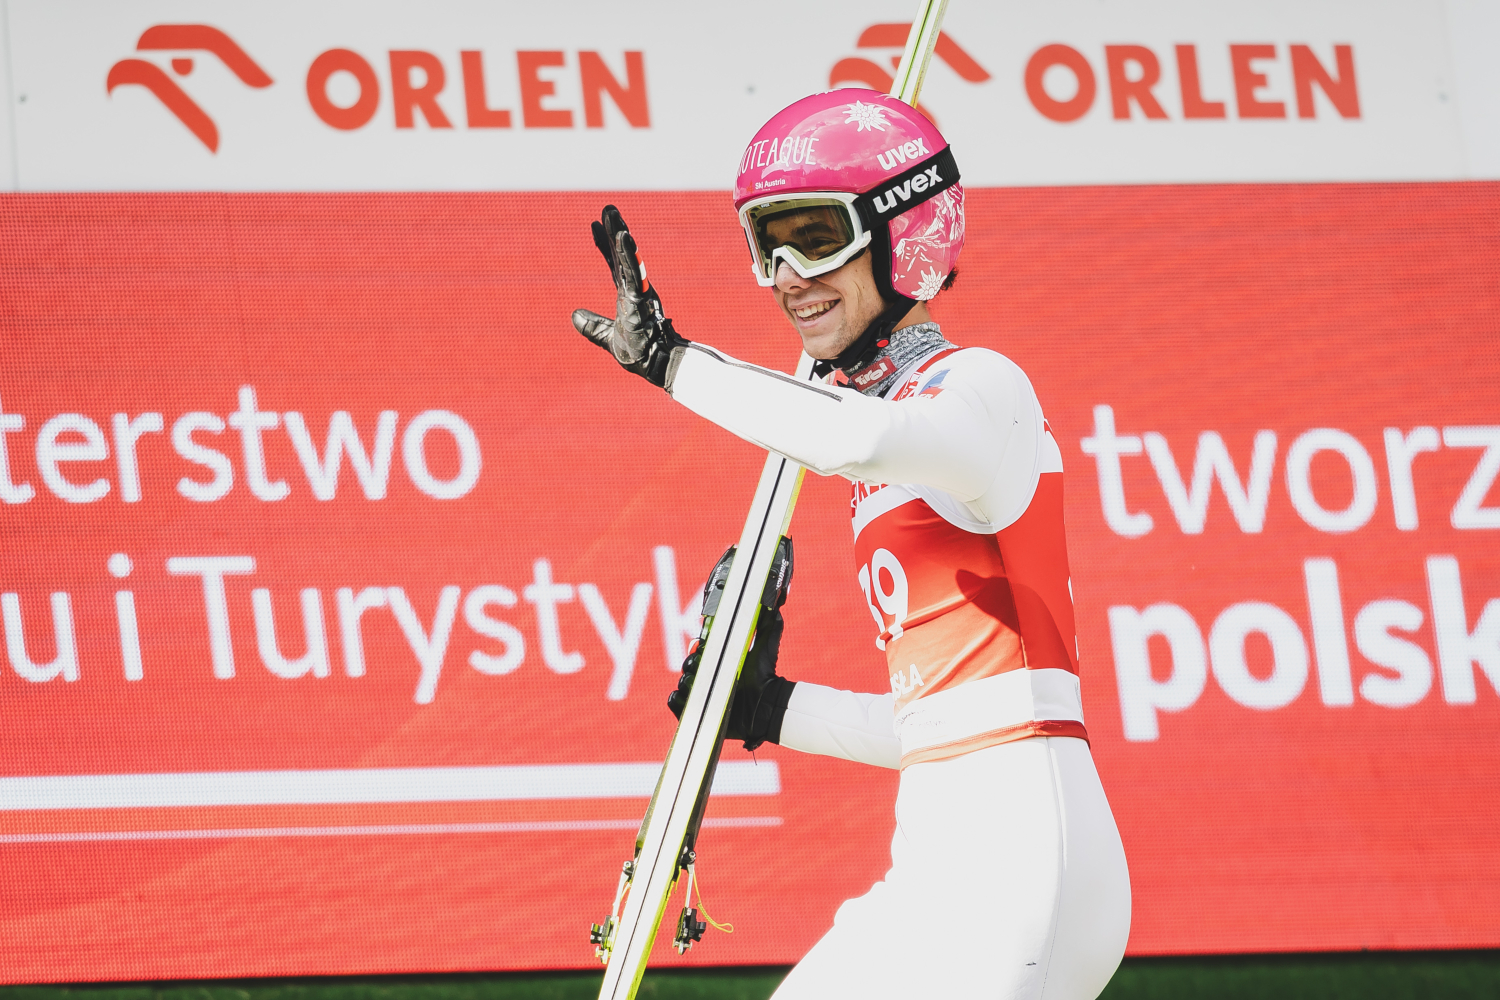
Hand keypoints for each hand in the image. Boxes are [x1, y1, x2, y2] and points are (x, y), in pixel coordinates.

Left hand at [571, 205, 688, 388]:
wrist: (654, 365)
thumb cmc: (638, 353)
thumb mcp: (607, 337)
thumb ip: (592, 326)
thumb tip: (574, 316)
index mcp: (628, 296)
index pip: (615, 265)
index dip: (606, 246)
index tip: (595, 226)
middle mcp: (635, 289)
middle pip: (623, 254)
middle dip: (615, 230)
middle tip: (607, 208)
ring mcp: (639, 292)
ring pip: (629, 257)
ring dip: (620, 234)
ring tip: (612, 213)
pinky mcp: (641, 297)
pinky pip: (634, 271)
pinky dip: (628, 253)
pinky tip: (622, 235)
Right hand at [668, 538, 795, 750]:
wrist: (766, 706)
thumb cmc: (765, 678)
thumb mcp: (767, 648)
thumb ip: (768, 626)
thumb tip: (773, 606)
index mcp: (719, 661)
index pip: (698, 650)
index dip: (698, 647)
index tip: (703, 646)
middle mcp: (707, 677)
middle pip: (687, 664)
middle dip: (692, 663)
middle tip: (704, 666)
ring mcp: (699, 694)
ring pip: (681, 681)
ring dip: (687, 680)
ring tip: (702, 683)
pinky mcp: (693, 711)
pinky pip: (674, 701)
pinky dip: (678, 698)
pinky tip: (692, 696)